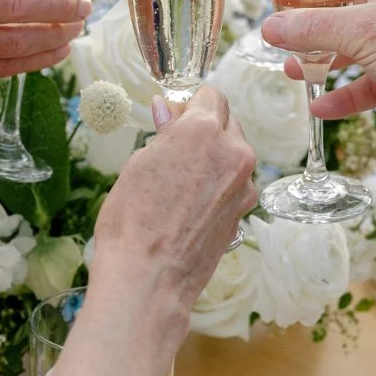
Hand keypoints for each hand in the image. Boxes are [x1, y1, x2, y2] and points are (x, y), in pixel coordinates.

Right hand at [91, 86, 256, 321]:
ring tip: (181, 183)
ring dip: (215, 157)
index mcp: (203, 130)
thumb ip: (164, 134)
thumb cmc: (131, 220)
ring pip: (233, 154)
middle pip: (226, 122)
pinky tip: (192, 205)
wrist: (148, 279)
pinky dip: (219, 185)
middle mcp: (233, 151)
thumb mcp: (138, 164)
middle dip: (206, 129)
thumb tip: (168, 111)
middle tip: (174, 150)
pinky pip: (234, 183)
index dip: (191, 104)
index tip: (176, 118)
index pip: (210, 96)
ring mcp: (243, 184)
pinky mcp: (244, 211)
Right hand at [262, 0, 375, 157]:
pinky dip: (347, 91)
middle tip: (285, 19)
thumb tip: (269, 27)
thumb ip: (311, 28)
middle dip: (316, 15)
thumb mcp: (359, 31)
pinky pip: (371, 79)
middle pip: (351, 0)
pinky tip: (321, 106)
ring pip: (358, 44)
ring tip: (291, 68)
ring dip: (326, 57)